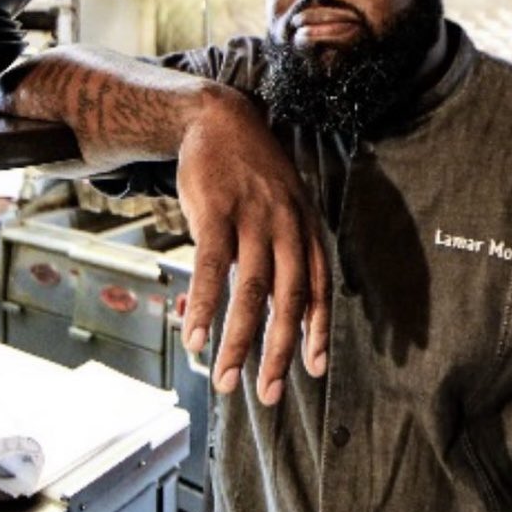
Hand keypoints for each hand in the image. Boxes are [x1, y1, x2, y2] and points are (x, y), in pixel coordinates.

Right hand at [177, 87, 328, 406]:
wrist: (219, 117)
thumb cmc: (248, 171)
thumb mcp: (277, 205)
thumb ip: (272, 252)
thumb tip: (258, 307)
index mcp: (305, 227)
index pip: (317, 288)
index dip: (317, 330)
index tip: (314, 369)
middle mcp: (286, 225)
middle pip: (288, 299)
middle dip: (279, 351)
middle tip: (268, 394)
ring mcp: (252, 217)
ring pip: (250, 291)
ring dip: (238, 341)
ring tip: (226, 380)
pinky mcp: (216, 210)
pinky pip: (211, 268)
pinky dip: (203, 306)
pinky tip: (194, 337)